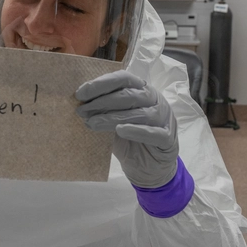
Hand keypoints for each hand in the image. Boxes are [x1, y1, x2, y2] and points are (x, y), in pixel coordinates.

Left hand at [76, 70, 178, 187]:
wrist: (147, 168)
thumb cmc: (129, 140)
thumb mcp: (113, 122)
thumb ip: (103, 110)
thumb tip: (79, 103)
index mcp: (142, 90)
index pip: (123, 79)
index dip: (101, 84)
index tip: (80, 94)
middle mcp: (155, 100)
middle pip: (129, 95)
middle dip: (102, 101)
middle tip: (82, 111)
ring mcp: (164, 118)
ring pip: (140, 113)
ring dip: (112, 117)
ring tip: (92, 123)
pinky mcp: (167, 139)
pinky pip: (153, 133)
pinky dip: (136, 130)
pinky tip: (120, 130)